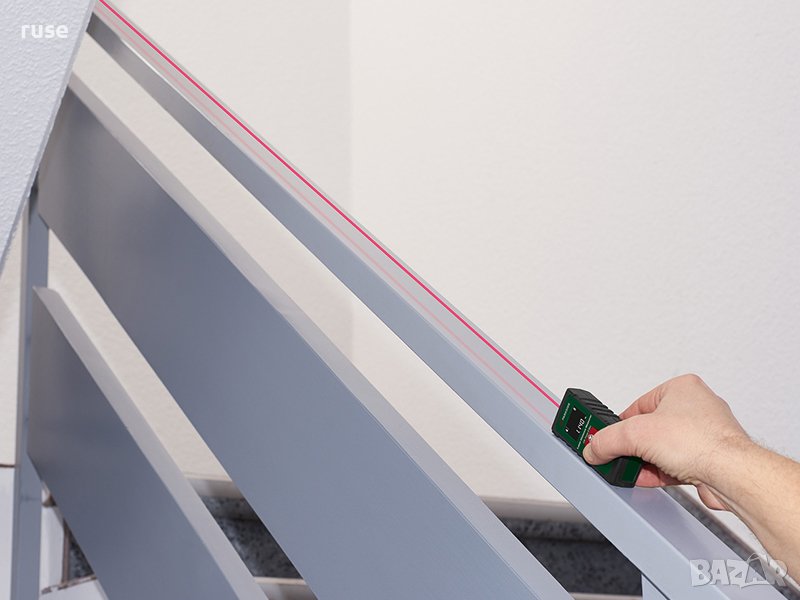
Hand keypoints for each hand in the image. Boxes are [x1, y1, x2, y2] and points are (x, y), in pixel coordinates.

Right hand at [582, 374, 750, 509]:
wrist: (731, 475)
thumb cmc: (703, 442)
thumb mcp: (636, 434)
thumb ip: (607, 440)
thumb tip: (593, 448)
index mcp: (682, 388)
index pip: (638, 404)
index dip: (619, 423)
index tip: (606, 436)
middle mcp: (695, 408)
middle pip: (649, 428)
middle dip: (632, 445)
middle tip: (617, 454)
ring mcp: (703, 435)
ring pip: (661, 449)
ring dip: (644, 461)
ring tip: (629, 469)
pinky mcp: (707, 459)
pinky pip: (674, 465)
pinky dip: (657, 472)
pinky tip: (644, 479)